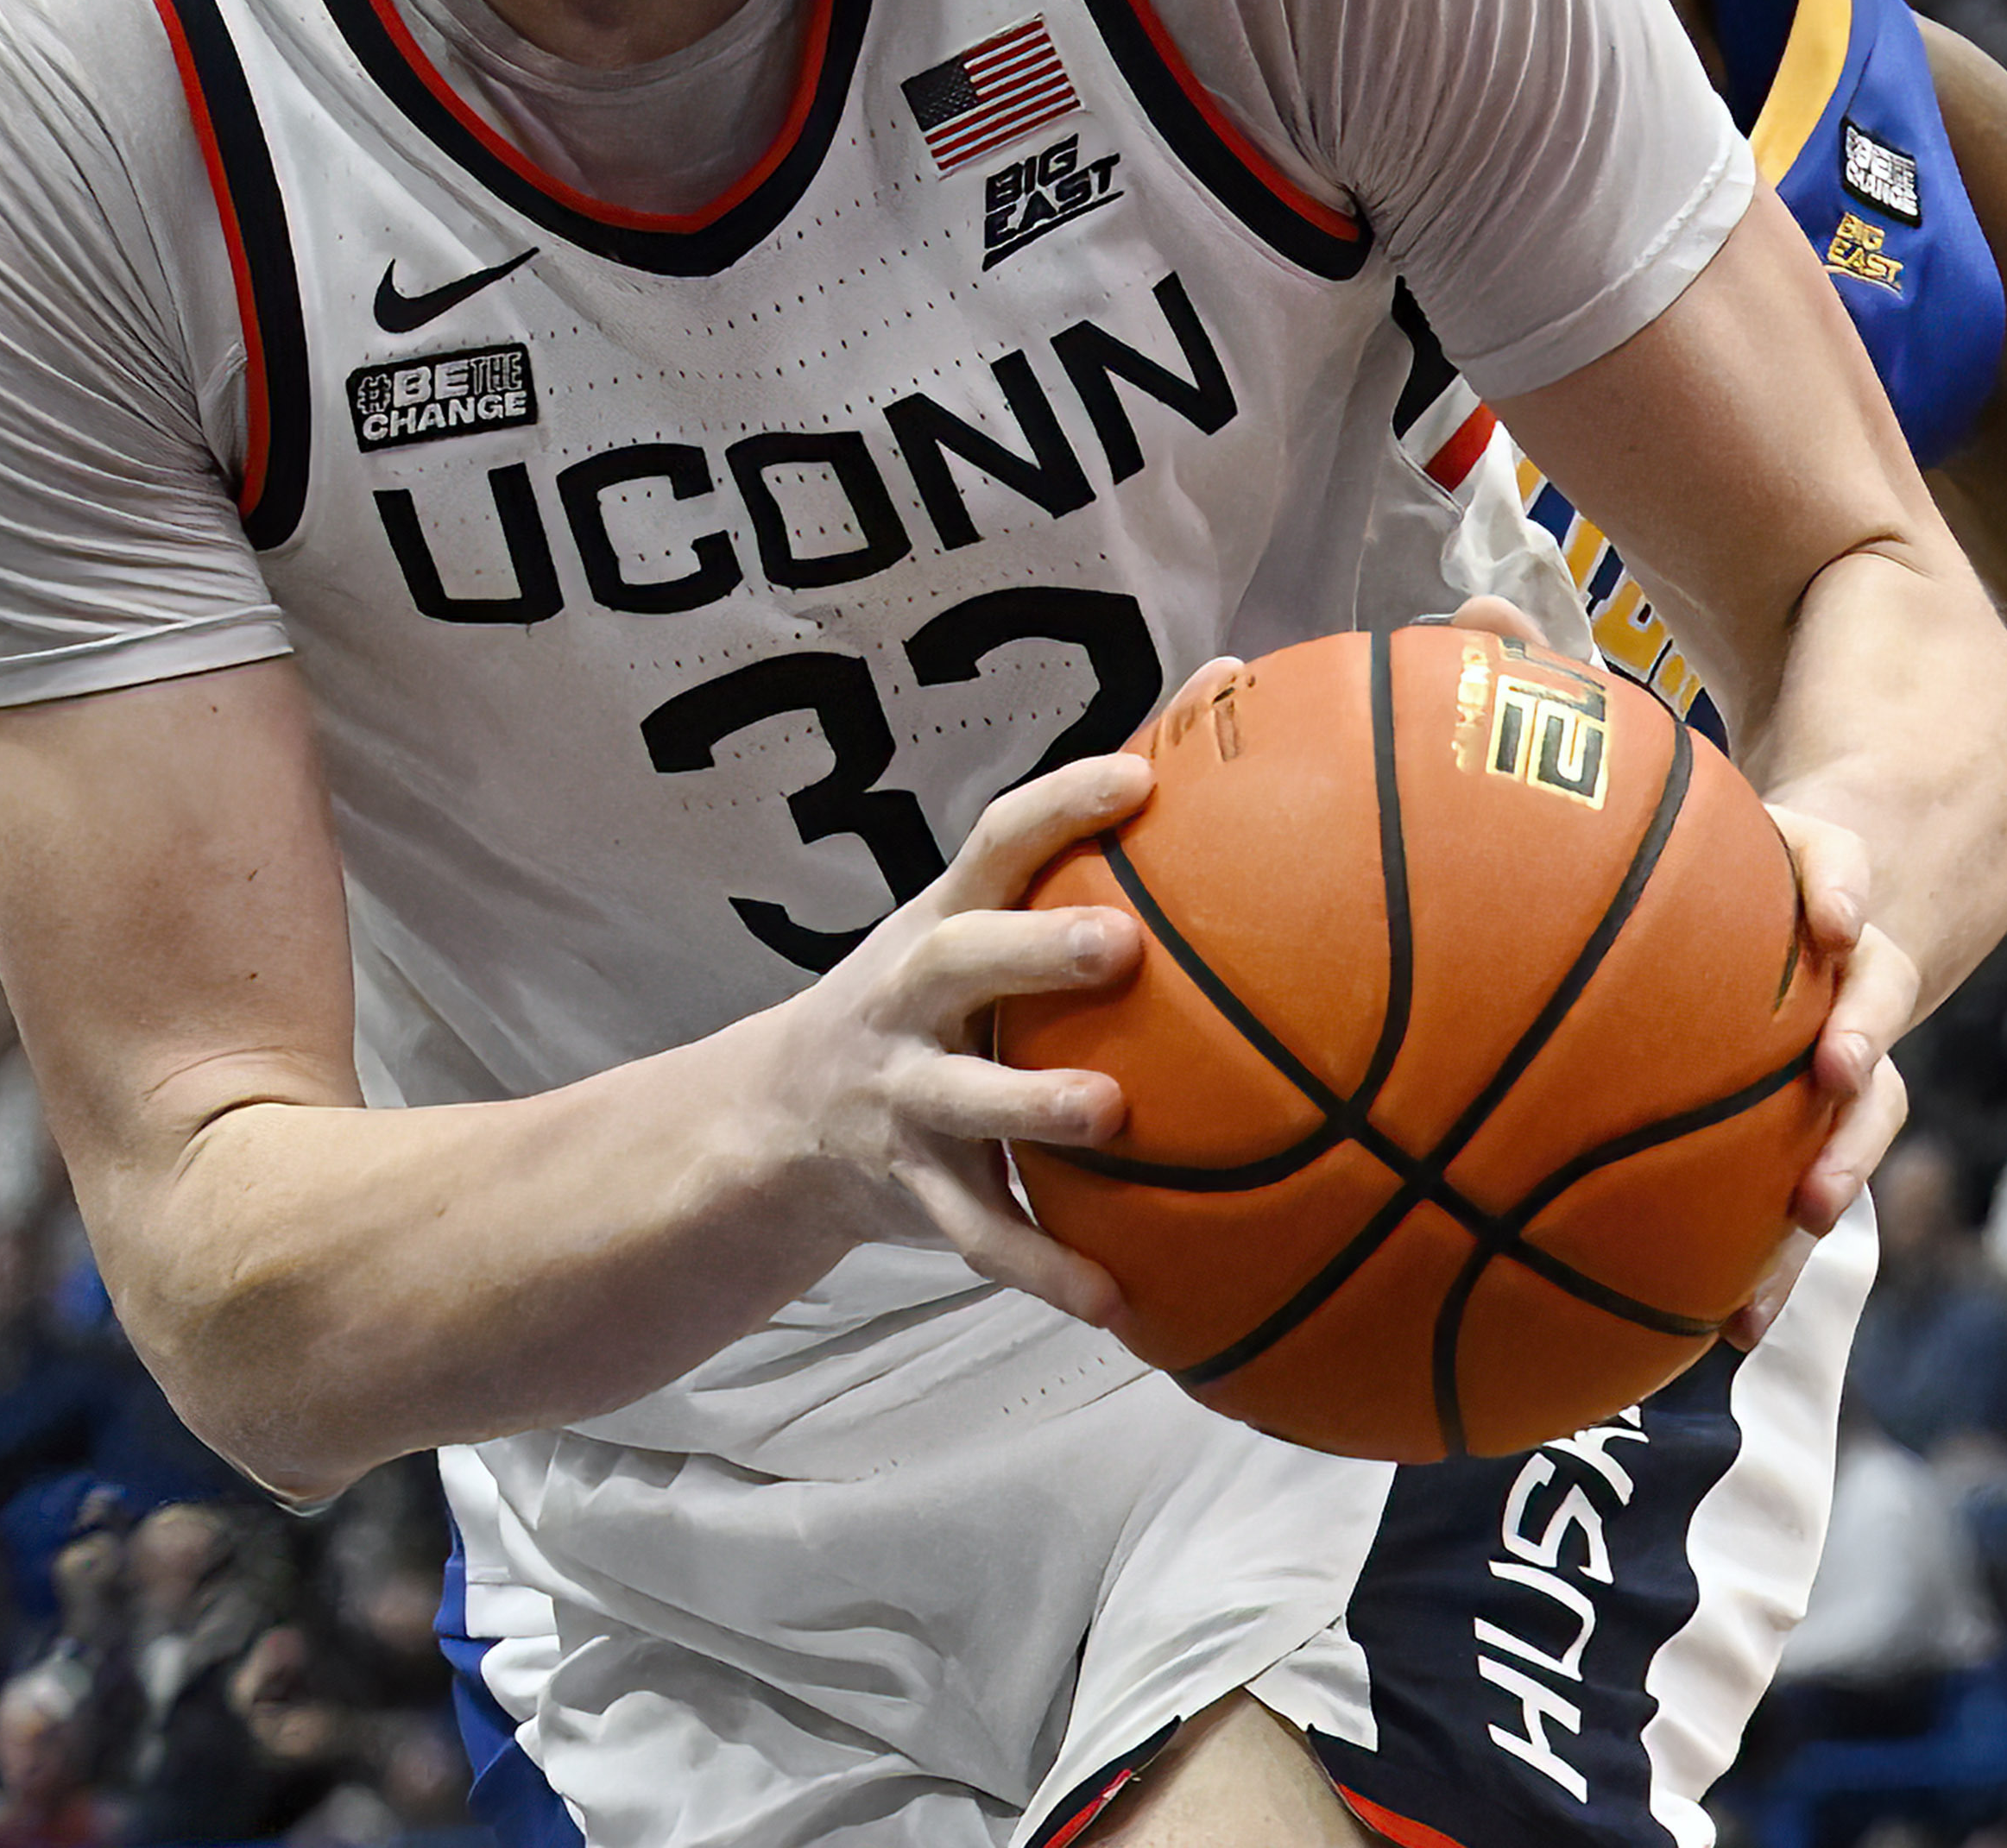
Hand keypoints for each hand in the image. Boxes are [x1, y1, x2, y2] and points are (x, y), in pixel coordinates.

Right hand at [752, 745, 1153, 1328]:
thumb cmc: (931, 998)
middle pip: (961, 958)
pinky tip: (1122, 1305)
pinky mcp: (913, 1189)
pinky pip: (981, 1234)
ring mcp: (903, 1095)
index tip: (1143, 776)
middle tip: (1121, 946)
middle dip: (1034, 948)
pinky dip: (1045, 1269)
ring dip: (1032, 1106)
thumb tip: (1230, 701)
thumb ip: (1086, 847)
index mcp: (942, 921)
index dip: (1062, 805)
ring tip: (1112, 1117)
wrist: (776, 1121)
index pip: (996, 842)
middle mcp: (911, 998)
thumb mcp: (976, 921)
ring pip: (962, 1101)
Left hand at [1438, 595, 1906, 1349]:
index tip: (1830, 908)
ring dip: (1835, 1174)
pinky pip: (1806, 1184)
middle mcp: (1855, 961)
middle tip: (1829, 1086)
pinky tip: (1706, 1337)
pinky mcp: (1836, 1108)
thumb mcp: (1679, 741)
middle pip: (1878, 1010)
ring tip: (1786, 1248)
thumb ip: (1573, 685)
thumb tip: (1462, 611)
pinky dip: (1766, 1256)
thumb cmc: (1741, 808)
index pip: (1844, 861)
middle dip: (1860, 1053)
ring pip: (1864, 1118)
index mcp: (1816, 864)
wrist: (1909, 845)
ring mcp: (1859, 1042)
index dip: (1840, 880)